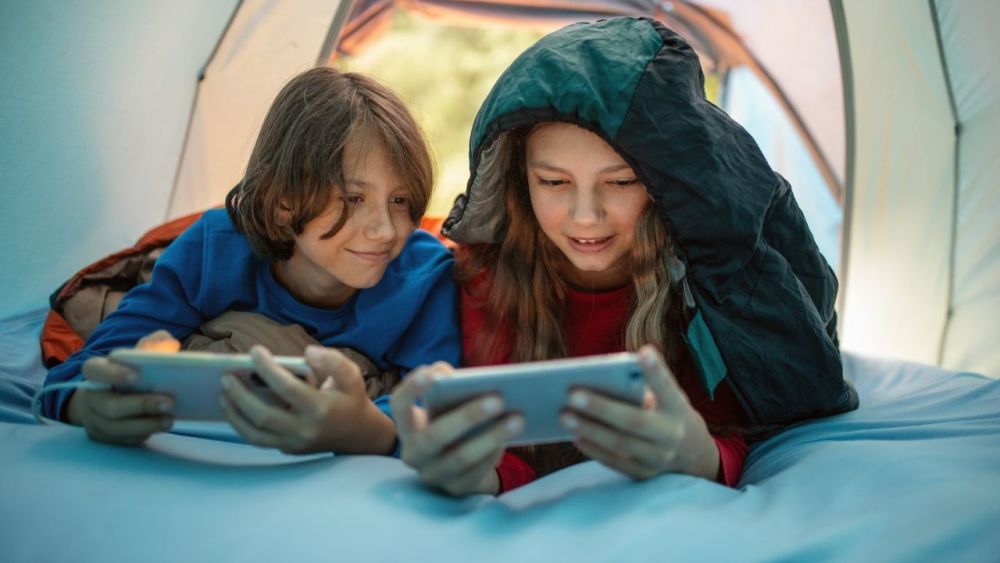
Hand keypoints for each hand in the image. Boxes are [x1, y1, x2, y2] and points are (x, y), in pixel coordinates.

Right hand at [67, 330, 177, 445]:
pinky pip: (122, 440)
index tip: (137, 376)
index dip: (113, 373)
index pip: (94, 370)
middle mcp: (91, 397)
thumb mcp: (139, 355)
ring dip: (146, 424)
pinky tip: (159, 426)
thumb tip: (170, 344)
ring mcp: (94, 420)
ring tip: (169, 419)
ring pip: (117, 427)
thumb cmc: (129, 372)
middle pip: (110, 406)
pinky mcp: (103, 437)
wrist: (109, 397)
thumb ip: (154, 345)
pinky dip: (142, 434)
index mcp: (96, 372)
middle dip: (142, 405)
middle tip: (169, 402)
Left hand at [219, 345, 394, 454]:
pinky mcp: (287, 450)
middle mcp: (305, 430)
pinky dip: (240, 425)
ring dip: (234, 413)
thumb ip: (333, 361)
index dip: (268, 369)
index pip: (287, 388)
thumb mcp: (352, 376)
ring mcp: (294, 444)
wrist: (358, 434)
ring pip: (255, 433)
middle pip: (263, 415)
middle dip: (240, 395)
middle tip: (226, 375)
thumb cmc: (350, 399)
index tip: (254, 351)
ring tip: (222, 392)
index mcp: (320, 409)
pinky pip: (257, 440)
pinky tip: (232, 408)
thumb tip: (307, 353)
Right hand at [390, 363, 523, 495]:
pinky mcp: (455, 489)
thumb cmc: (450, 420)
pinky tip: (512, 437)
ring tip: (518, 418)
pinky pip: (476, 472)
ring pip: (461, 457)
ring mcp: (433, 474)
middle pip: (436, 435)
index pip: (400, 405)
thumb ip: (448, 386)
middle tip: (499, 398)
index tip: (431, 374)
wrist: (455, 463)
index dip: (412, 389)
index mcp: (407, 425)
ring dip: (492, 436)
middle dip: (468, 416)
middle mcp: (413, 453)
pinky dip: (495, 452)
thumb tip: (460, 379)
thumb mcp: (444, 404)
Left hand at [561, 345, 719, 480]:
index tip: (643, 352)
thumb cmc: (668, 412)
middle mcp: (671, 434)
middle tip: (571, 395)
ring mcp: (659, 458)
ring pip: (621, 444)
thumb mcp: (668, 396)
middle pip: (635, 421)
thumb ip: (644, 386)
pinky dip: (595, 450)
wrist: (693, 452)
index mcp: (677, 408)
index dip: (656, 371)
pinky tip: (576, 437)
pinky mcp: (646, 474)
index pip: (668, 387)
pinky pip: (617, 463)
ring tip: (564, 417)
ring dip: (590, 430)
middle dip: (602, 408)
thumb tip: (601, 377)